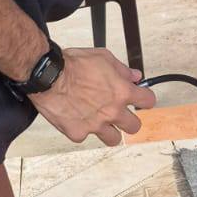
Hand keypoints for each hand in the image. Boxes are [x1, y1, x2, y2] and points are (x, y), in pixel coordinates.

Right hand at [32, 47, 155, 145]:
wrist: (48, 76)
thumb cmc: (73, 64)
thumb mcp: (103, 57)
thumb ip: (122, 70)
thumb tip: (135, 76)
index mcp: (122, 92)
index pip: (148, 101)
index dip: (145, 99)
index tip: (141, 98)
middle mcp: (112, 111)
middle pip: (134, 126)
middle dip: (129, 119)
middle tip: (121, 113)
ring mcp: (96, 125)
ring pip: (113, 139)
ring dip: (110, 130)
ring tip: (101, 122)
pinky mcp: (78, 133)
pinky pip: (85, 136)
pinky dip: (82, 129)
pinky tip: (77, 118)